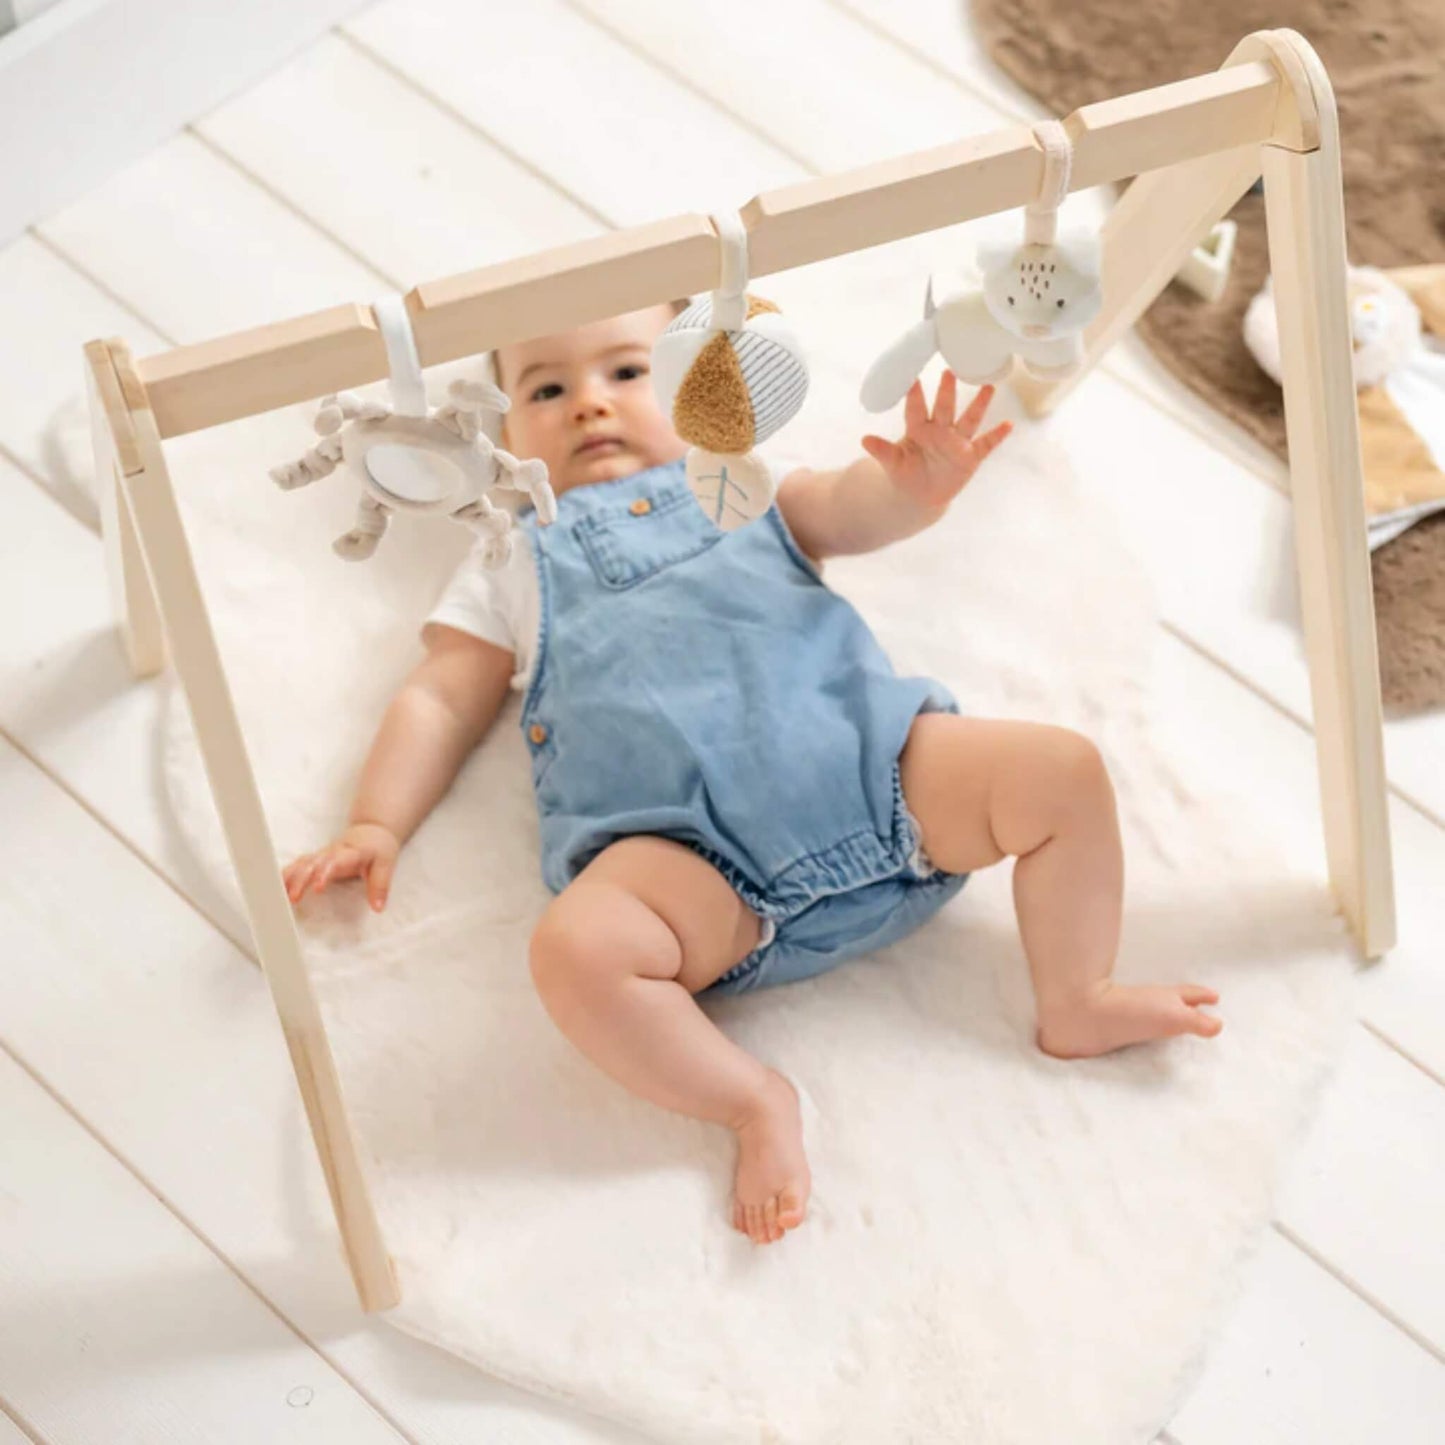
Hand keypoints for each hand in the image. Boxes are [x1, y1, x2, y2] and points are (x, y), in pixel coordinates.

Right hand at [282, 822, 399, 911]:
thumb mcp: (386, 865)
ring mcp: (321, 855)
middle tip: (293, 896)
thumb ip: (380, 885)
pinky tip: (275, 887)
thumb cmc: (378, 849)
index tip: (317, 886)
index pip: (336, 860)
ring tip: (279, 894)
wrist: (371, 832)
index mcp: (351, 852)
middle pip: (313, 862)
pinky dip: (286, 875)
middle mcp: (332, 852)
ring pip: (302, 863)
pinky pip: (297, 865)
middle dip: (301, 878)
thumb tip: (378, 908)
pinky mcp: (315, 859)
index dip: (325, 871)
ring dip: (290, 877)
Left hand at [860, 372, 1012, 513]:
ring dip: (979, 404)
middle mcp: (940, 430)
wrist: (921, 496)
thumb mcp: (893, 464)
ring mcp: (957, 442)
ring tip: (989, 387)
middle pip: (945, 407)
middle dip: (947, 391)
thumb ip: (882, 451)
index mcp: (918, 429)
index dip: (914, 394)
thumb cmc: (906, 473)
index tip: (912, 376)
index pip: (916, 408)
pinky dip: (997, 435)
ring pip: (969, 419)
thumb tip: (864, 440)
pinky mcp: (971, 457)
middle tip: (950, 370)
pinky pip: (986, 444)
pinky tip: (1008, 424)